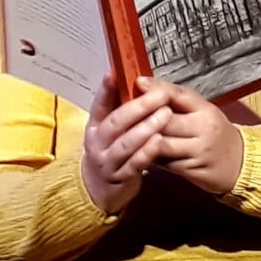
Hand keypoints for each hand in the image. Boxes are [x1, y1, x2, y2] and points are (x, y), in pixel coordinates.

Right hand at [81, 73, 171, 214]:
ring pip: (126, 143)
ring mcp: (108, 161)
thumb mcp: (109, 130)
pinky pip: (135, 163)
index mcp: (95, 126)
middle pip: (115, 122)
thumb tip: (137, 79)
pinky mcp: (120, 178)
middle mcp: (98, 143)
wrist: (99, 188)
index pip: (99, 104)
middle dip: (138, 107)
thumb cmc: (111, 150)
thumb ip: (120, 108)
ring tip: (165, 114)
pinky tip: (160, 140)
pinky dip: (147, 151)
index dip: (106, 88)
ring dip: (146, 127)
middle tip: (160, 95)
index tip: (114, 72)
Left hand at [138, 78, 242, 194]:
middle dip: (143, 116)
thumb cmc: (216, 134)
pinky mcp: (192, 169)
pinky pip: (165, 163)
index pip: (179, 95)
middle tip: (125, 113)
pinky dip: (151, 157)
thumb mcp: (203, 112)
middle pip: (166, 120)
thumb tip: (148, 88)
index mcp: (206, 110)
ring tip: (128, 134)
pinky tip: (142, 152)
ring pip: (162, 143)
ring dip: (143, 140)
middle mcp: (204, 128)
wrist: (241, 164)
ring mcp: (198, 150)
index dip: (157, 88)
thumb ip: (179, 103)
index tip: (139, 82)